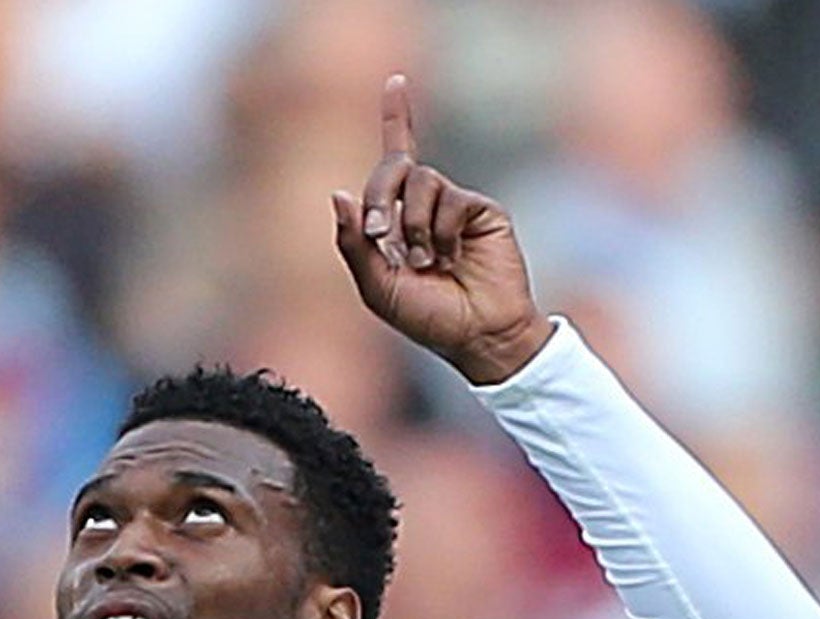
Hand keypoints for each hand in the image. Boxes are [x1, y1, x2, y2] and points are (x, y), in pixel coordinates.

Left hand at [332, 75, 551, 384]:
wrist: (477, 335)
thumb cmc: (429, 319)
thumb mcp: (378, 288)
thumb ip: (354, 244)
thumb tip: (339, 194)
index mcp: (398, 223)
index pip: (395, 163)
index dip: (397, 119)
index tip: (396, 82)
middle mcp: (425, 208)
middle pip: (395, 168)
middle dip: (381, 193)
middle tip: (379, 232)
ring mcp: (453, 206)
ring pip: (422, 181)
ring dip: (415, 225)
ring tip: (428, 262)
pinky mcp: (480, 209)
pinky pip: (450, 199)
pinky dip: (441, 231)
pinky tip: (452, 258)